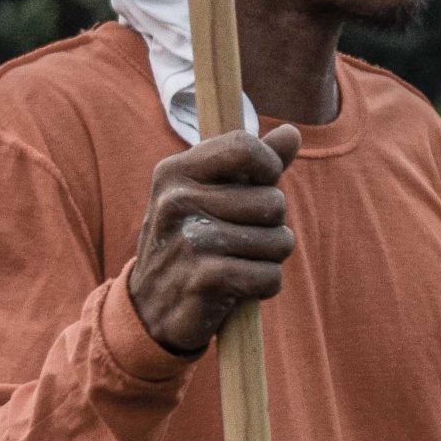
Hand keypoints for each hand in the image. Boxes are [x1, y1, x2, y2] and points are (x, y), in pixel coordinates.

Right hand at [127, 124, 303, 356]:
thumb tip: (292, 132)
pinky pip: (270, 275)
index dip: (268, 166)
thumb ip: (252, 164)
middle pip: (273, 201)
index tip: (261, 183)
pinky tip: (240, 288)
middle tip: (243, 239)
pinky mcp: (204, 278)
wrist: (149, 308)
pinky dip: (265, 285)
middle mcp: (177, 201)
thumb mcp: (209, 194)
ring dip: (271, 258)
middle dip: (273, 225)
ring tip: (241, 262)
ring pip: (278, 241)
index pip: (243, 146)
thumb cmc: (191, 241)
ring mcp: (189, 240)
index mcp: (175, 171)